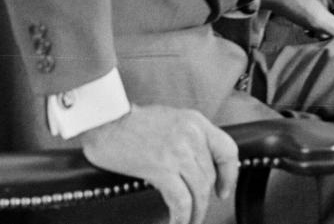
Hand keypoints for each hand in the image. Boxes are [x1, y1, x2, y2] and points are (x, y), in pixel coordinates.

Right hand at [80, 105, 238, 223]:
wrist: (104, 120)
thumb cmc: (130, 122)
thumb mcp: (170, 120)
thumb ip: (188, 137)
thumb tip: (197, 164)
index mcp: (195, 122)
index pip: (227, 150)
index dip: (230, 175)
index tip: (223, 190)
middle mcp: (191, 135)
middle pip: (209, 176)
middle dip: (205, 199)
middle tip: (198, 211)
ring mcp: (177, 152)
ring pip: (199, 192)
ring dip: (196, 212)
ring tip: (188, 220)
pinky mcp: (161, 168)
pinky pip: (181, 201)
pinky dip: (182, 217)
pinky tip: (177, 222)